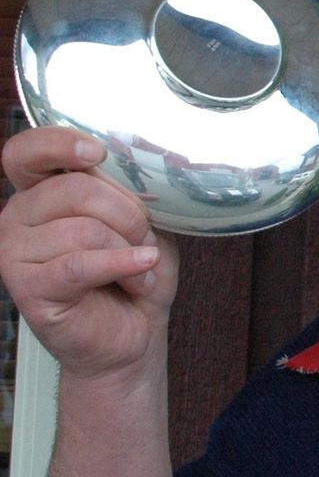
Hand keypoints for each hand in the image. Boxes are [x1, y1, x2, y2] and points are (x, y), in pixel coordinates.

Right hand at [0, 127, 177, 379]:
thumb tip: (133, 163)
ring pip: (83, 229)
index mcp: (42, 191)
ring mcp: (14, 253)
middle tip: (145, 239)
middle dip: (127, 214)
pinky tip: (141, 273)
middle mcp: (18, 217)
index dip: (58, 144)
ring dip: (128, 250)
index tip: (96, 153)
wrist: (132, 333)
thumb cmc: (133, 272)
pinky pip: (78, 264)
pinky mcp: (27, 288)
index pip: (27, 152)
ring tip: (141, 269)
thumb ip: (125, 189)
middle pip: (74, 190)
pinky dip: (120, 265)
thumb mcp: (140, 220)